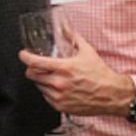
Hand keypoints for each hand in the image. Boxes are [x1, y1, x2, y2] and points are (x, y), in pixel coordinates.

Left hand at [18, 28, 134, 116]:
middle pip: (32, 75)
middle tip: (37, 67)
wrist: (112, 95)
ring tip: (53, 77)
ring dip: (41, 81)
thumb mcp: (88, 52)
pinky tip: (58, 88)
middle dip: (32, 69)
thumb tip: (66, 28)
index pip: (35, 62)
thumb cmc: (101, 75)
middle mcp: (59, 83)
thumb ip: (74, 38)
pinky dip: (48, 91)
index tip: (23, 54)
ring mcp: (59, 96)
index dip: (25, 57)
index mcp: (64, 69)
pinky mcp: (61, 107)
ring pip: (38, 86)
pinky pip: (46, 97)